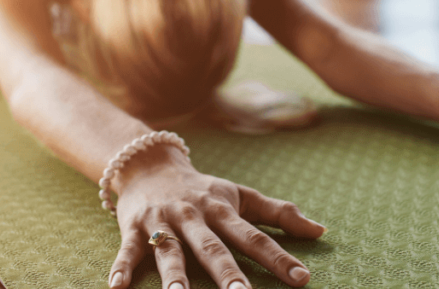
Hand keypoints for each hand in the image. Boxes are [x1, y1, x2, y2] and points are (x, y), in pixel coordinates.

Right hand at [107, 145, 325, 288]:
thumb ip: (278, 213)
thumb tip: (321, 230)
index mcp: (222, 210)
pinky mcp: (132, 228)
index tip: (302, 279)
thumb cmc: (202, 188)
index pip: (255, 237)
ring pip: (169, 251)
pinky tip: (116, 288)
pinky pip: (127, 250)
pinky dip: (120, 269)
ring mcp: (162, 222)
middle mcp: (193, 215)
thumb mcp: (240, 195)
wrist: (148, 162)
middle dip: (227, 272)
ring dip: (174, 275)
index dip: (279, 258)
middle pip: (212, 247)